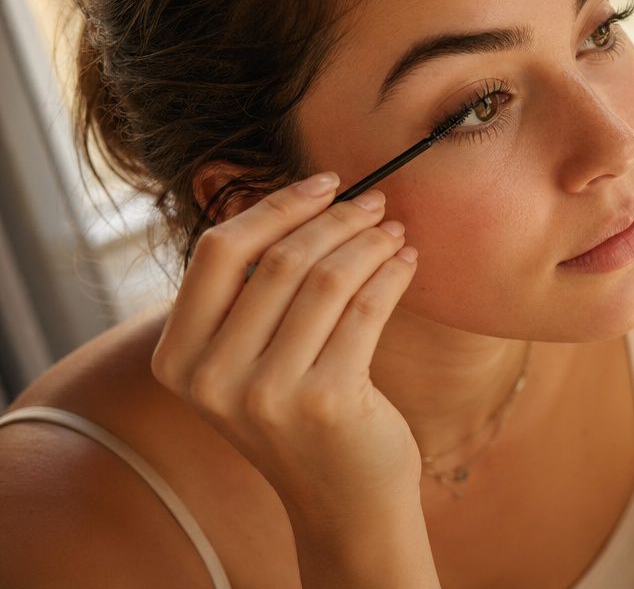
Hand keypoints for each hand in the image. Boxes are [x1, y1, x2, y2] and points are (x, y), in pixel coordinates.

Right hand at [152, 172, 421, 512]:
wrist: (343, 501)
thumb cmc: (300, 414)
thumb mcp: (248, 361)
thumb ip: (250, 295)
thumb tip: (300, 198)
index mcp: (176, 359)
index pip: (217, 251)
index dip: (274, 206)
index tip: (323, 182)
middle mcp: (211, 378)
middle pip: (277, 260)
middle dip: (336, 219)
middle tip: (375, 202)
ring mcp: (266, 393)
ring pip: (325, 279)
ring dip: (369, 244)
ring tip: (395, 231)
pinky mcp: (326, 401)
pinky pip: (366, 310)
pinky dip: (391, 276)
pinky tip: (407, 264)